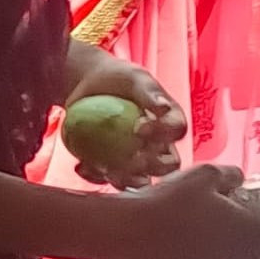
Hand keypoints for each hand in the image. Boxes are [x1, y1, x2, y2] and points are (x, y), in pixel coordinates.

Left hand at [63, 52, 184, 184]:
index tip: (138, 128)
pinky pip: (109, 179)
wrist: (89, 86)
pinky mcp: (114, 167)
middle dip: (152, 166)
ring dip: (125, 180)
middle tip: (129, 158)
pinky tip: (82, 167)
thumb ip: (149, 92)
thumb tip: (163, 108)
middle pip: (168, 165)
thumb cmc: (117, 78)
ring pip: (141, 181)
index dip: (163, 134)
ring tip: (104, 168)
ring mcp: (138, 159)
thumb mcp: (134, 78)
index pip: (177, 131)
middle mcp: (160, 145)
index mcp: (169, 121)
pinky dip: (96, 177)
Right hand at [113, 164, 259, 258]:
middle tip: (235, 230)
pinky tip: (177, 248)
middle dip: (251, 249)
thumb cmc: (170, 200)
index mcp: (249, 232)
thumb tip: (237, 180)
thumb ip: (230, 177)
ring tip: (197, 235)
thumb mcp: (205, 174)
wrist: (128, 233)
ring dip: (220, 256)